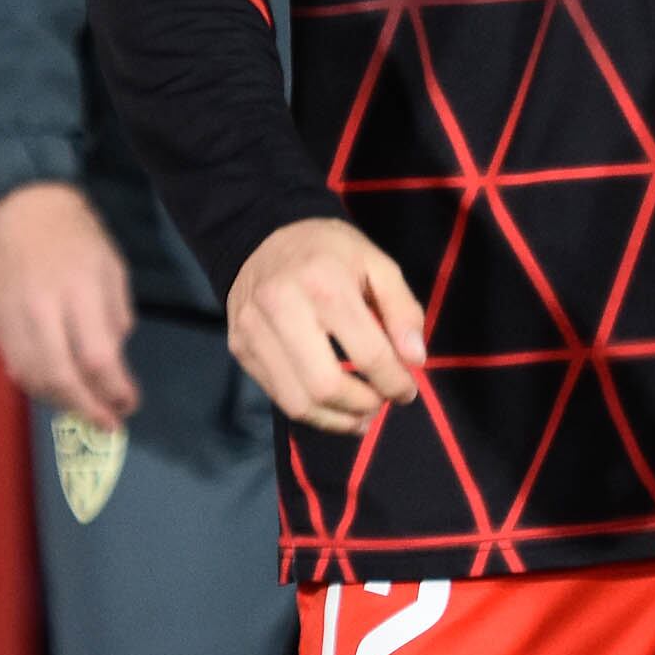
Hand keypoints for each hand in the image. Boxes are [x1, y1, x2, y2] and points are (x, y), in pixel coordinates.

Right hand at [0, 182, 139, 426]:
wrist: (22, 204)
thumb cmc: (76, 234)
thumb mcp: (112, 268)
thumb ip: (116, 317)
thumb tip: (113, 362)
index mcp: (79, 290)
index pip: (98, 356)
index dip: (115, 389)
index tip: (130, 403)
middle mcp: (41, 308)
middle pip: (62, 377)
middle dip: (88, 409)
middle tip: (108, 425)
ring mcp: (11, 316)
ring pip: (33, 378)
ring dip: (61, 403)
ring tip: (83, 409)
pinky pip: (14, 366)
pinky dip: (36, 385)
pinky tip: (55, 389)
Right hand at [225, 218, 425, 437]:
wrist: (261, 235)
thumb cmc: (327, 251)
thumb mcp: (375, 263)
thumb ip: (402, 309)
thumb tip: (415, 360)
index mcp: (324, 282)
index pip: (367, 353)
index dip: (394, 382)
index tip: (406, 390)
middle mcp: (282, 307)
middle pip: (325, 386)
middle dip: (362, 405)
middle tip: (381, 402)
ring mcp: (253, 330)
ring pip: (297, 402)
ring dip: (336, 419)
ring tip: (361, 415)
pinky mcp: (240, 347)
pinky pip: (277, 396)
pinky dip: (311, 412)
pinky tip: (333, 408)